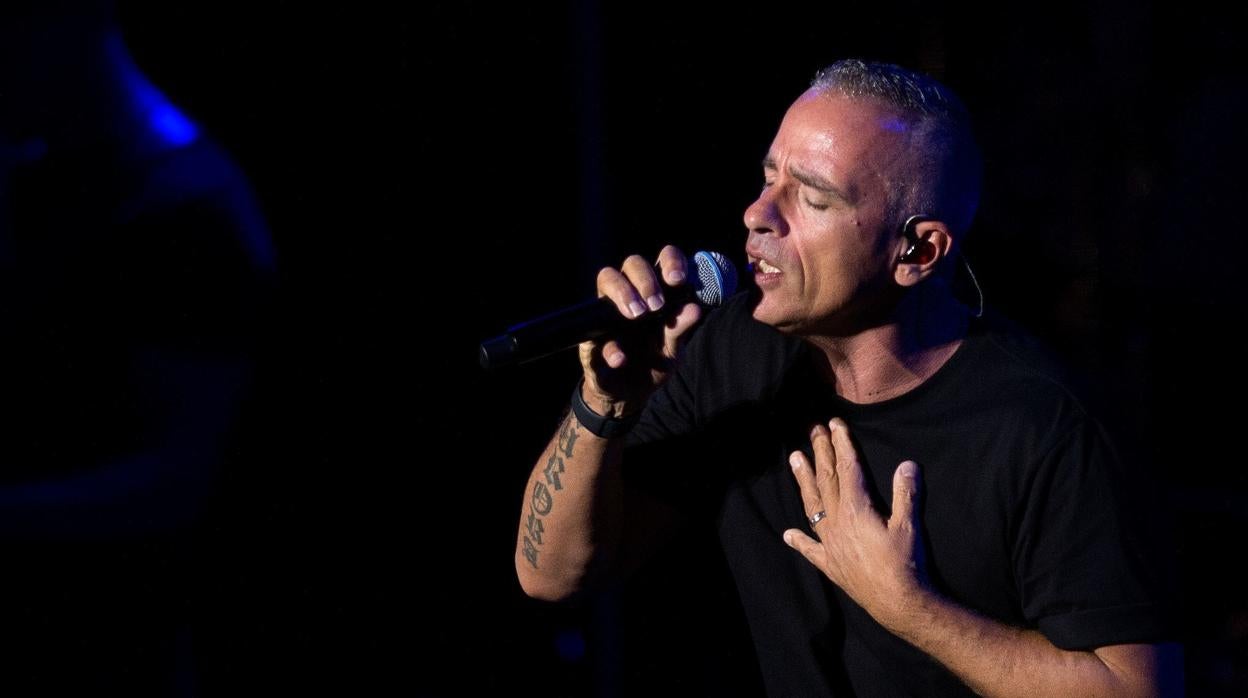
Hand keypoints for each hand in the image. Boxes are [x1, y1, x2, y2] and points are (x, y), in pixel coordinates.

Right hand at [578, 245, 701, 415]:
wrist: (630, 394)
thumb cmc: (653, 361)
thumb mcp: (671, 349)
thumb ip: (679, 328)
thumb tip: (694, 309)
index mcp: (656, 293)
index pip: (663, 260)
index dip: (671, 261)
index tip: (677, 279)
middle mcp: (631, 294)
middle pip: (633, 263)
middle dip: (646, 280)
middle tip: (656, 305)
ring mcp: (607, 311)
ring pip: (607, 277)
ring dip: (623, 292)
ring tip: (637, 316)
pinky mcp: (591, 337)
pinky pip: (595, 333)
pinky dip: (609, 347)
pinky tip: (620, 359)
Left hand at [783, 418, 929, 630]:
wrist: (898, 603)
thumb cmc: (906, 563)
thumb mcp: (909, 525)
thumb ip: (906, 493)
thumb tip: (907, 464)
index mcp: (856, 508)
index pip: (847, 468)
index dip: (842, 444)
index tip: (835, 424)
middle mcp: (837, 522)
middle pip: (827, 480)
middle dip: (821, 453)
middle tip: (813, 430)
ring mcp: (830, 544)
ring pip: (812, 506)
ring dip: (803, 481)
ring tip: (794, 459)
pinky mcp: (830, 564)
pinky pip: (811, 549)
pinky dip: (799, 541)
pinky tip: (787, 534)